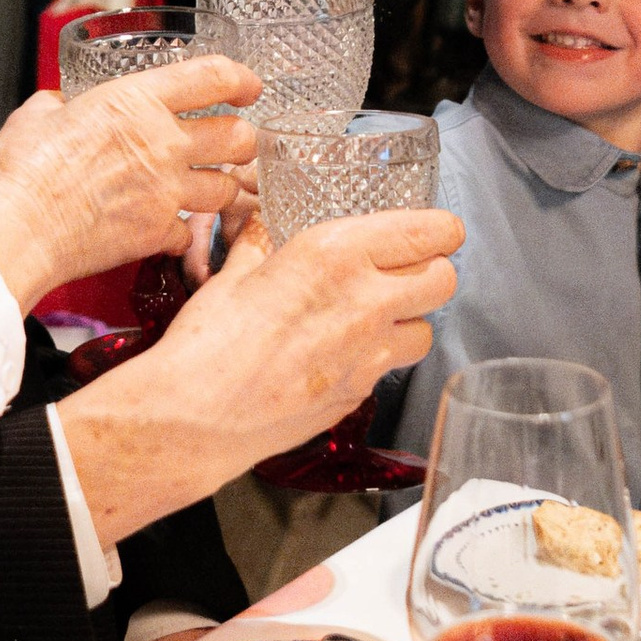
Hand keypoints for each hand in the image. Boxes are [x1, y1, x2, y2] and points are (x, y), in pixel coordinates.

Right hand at [0, 58, 259, 311]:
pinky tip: (163, 226)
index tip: (247, 86)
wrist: (16, 230)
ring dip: (220, 186)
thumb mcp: (37, 114)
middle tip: (231, 142)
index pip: (213, 76)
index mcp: (135, 101)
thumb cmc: (21, 171)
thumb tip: (60, 105)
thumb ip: (60, 104)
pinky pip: (188, 232)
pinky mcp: (157, 233)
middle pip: (239, 136)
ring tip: (204, 187)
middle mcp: (162, 144)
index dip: (240, 78)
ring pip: (228, 188)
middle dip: (241, 139)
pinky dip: (180, 231)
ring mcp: (166, 192)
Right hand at [57, 206, 461, 544]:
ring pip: (426, 329)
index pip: (431, 232)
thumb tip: (264, 224)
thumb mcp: (235, 271)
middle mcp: (364, 301)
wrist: (196, 416)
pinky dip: (376, 358)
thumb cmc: (208, 342)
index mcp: (335, 253)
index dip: (439, 230)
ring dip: (409, 319)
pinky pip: (389, 368)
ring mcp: (368, 354)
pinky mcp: (359, 394)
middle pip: (444, 279)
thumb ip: (262, 242)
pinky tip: (340, 353)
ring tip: (374, 315)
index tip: (432, 231)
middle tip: (404, 270)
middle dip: (430, 271)